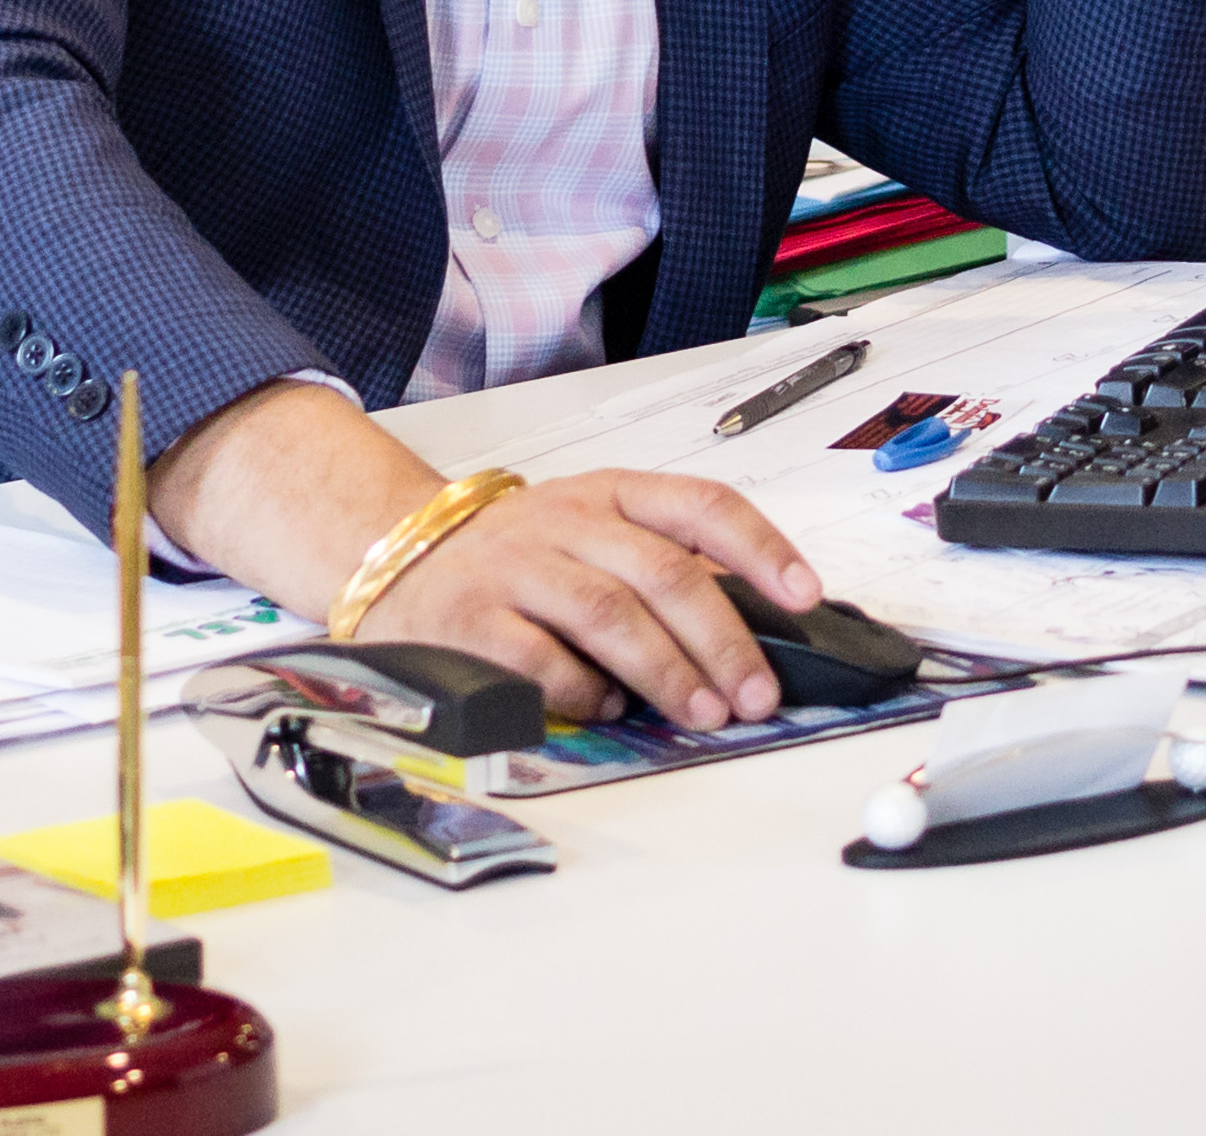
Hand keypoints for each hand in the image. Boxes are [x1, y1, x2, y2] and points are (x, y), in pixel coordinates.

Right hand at [363, 469, 826, 728]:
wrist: (401, 554)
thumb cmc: (520, 555)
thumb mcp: (593, 533)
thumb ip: (661, 565)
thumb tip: (753, 631)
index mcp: (609, 494)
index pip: (700, 505)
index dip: (760, 548)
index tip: (804, 594)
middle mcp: (566, 520)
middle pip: (664, 572)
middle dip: (722, 640)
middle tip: (757, 694)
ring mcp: (517, 567)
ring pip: (609, 614)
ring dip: (668, 671)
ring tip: (705, 712)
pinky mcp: (474, 620)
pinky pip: (542, 661)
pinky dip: (584, 690)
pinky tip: (607, 706)